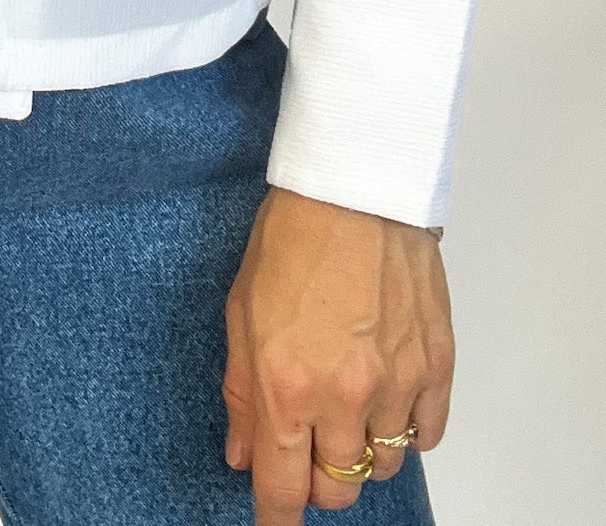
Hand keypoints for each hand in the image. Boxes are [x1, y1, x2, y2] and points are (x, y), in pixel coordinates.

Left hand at [222, 186, 452, 523]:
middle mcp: (345, 396)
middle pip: (338, 489)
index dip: (275, 518)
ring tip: (344, 414)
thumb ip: (241, 393)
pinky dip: (405, 433)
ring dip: (360, 455)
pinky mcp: (437, 366)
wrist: (356, 187)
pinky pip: (426, 435)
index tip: (271, 525)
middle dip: (316, 482)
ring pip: (382, 467)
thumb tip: (244, 455)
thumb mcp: (241, 312)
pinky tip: (385, 402)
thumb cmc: (293, 237)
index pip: (283, 488)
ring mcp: (397, 385)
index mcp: (287, 385)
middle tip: (304, 451)